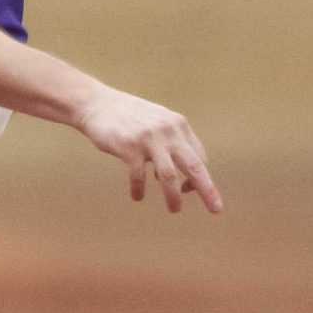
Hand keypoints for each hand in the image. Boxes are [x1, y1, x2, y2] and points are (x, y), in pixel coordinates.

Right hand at [72, 88, 223, 214]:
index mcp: (178, 125)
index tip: (191, 191)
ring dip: (173, 196)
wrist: (96, 103)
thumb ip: (171, 144)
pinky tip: (137, 196)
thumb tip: (178, 180)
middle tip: (216, 210)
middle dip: (207, 190)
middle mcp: (168, 130)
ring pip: (169, 176)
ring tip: (174, 210)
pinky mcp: (129, 147)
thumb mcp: (156, 123)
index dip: (199, 178)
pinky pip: (139, 176)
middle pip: (194, 166)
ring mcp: (148, 138)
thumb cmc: (128, 118)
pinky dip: (139, 189)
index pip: (199, 157)